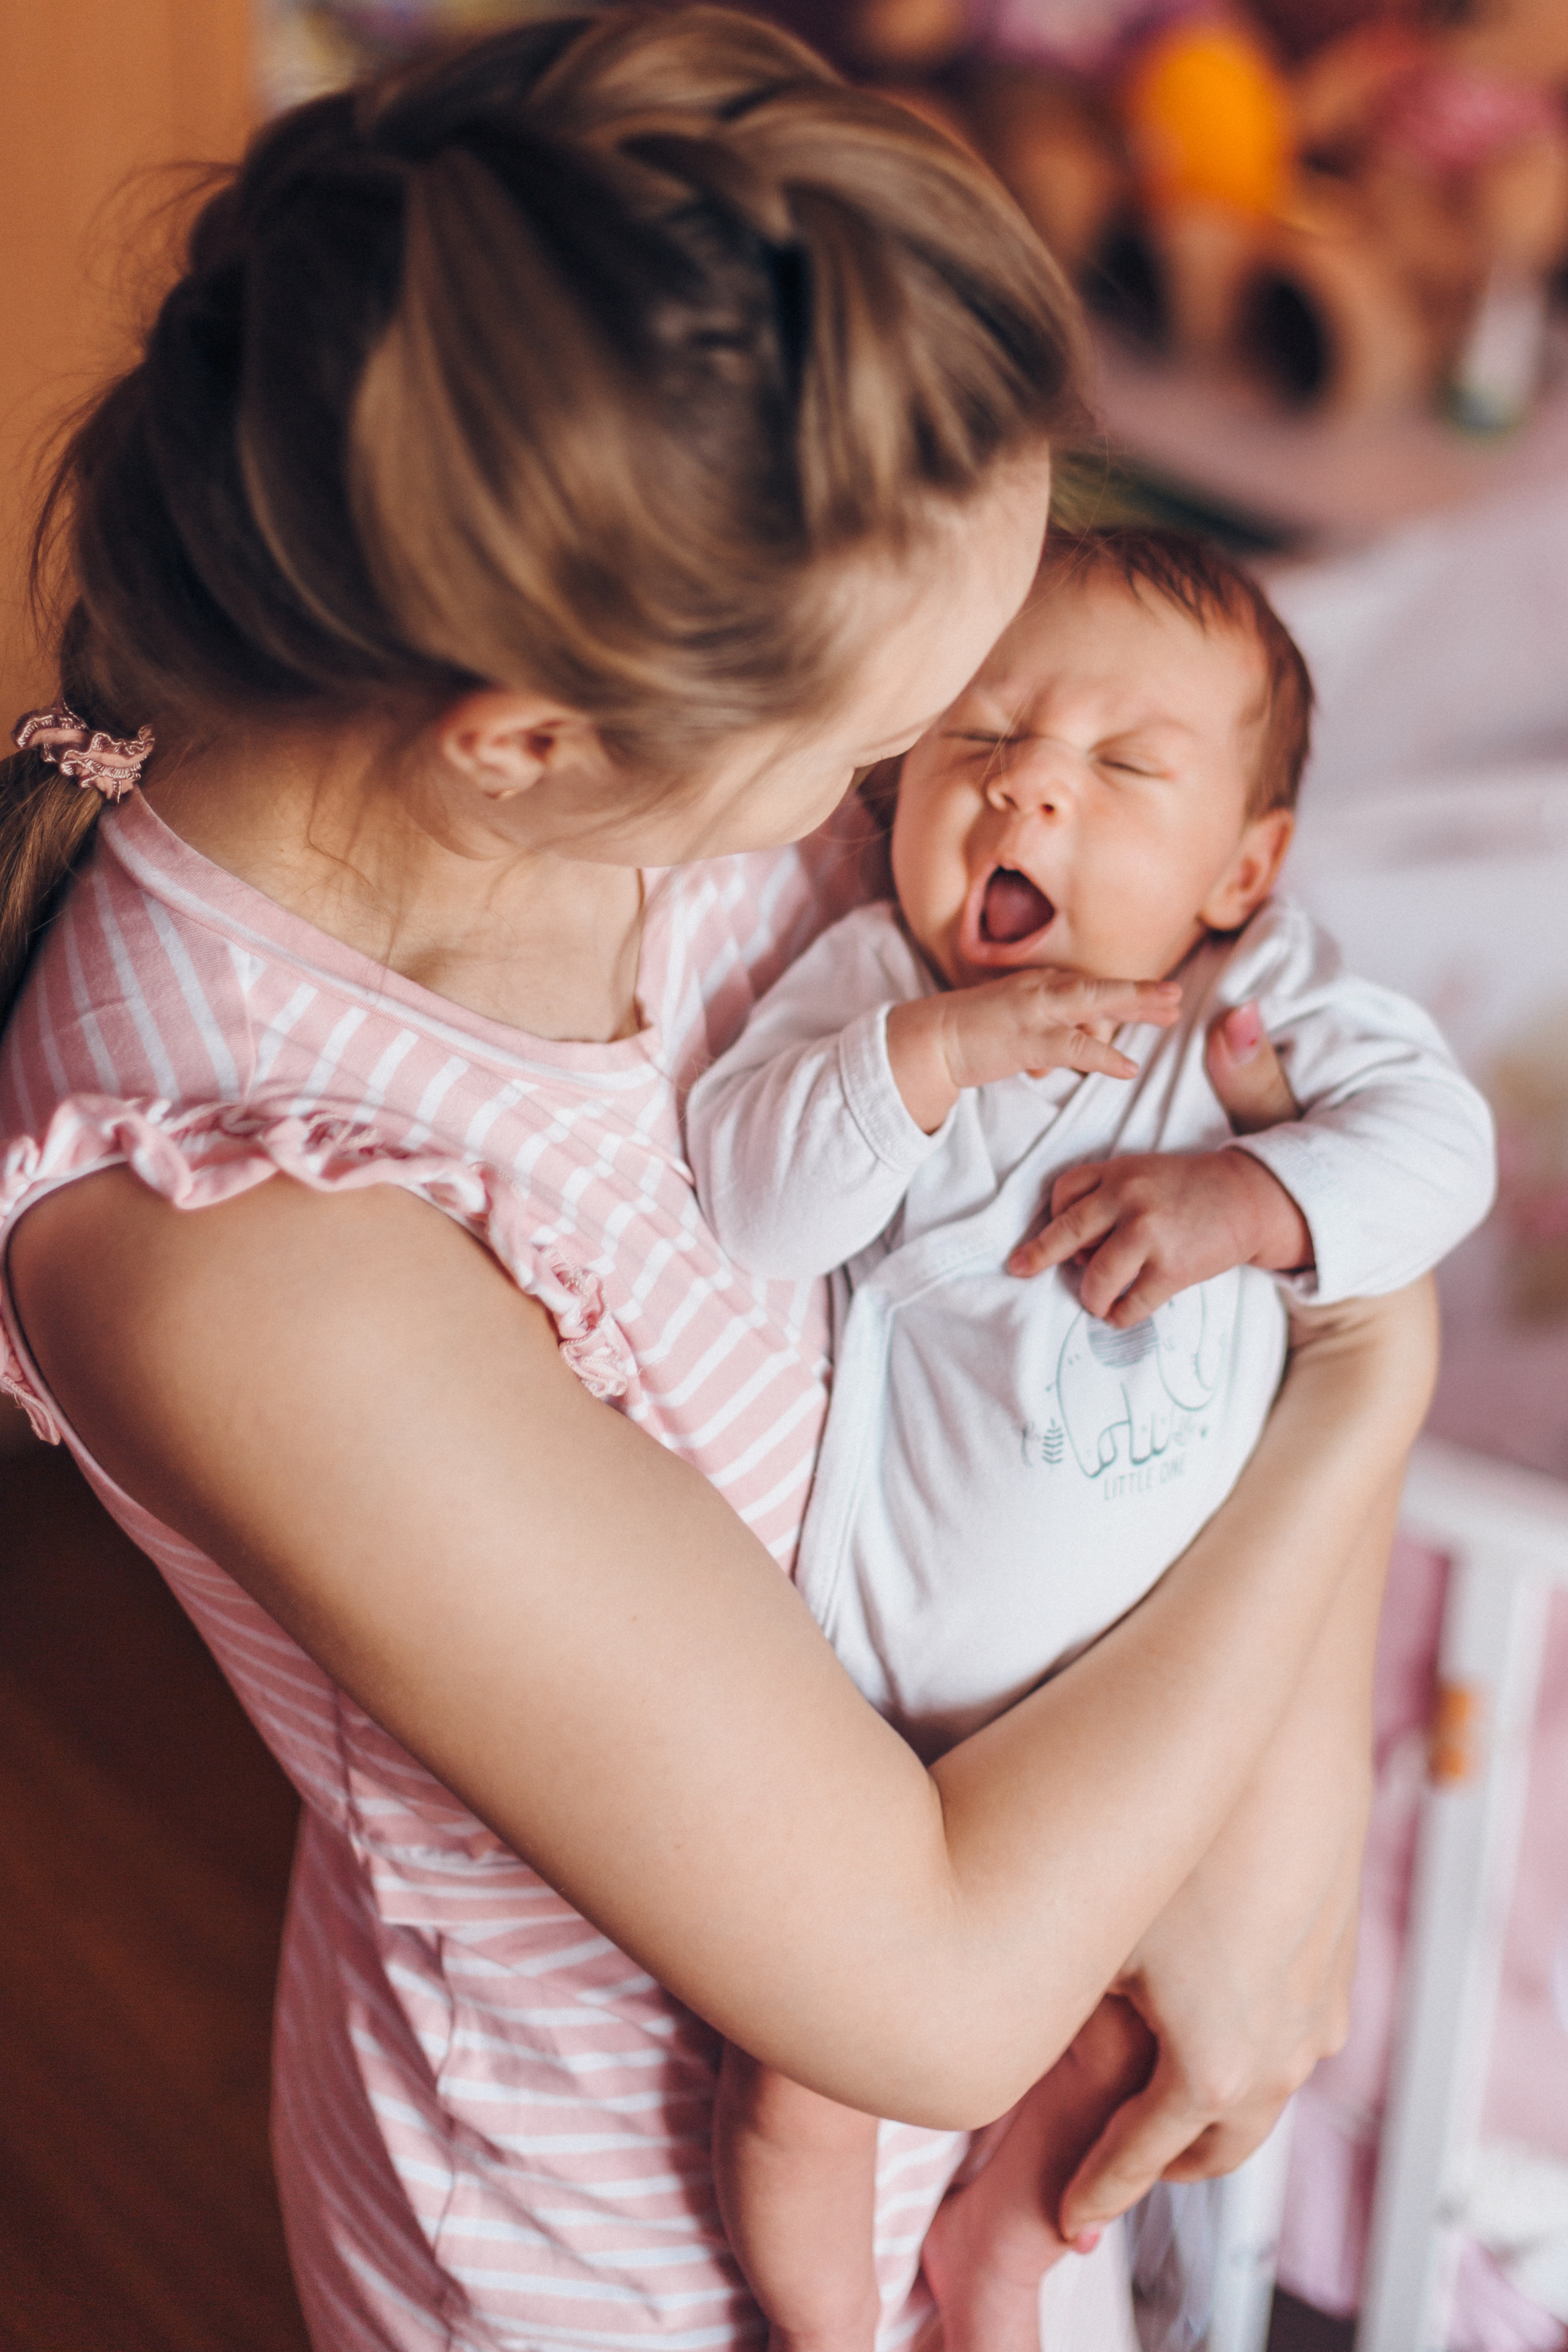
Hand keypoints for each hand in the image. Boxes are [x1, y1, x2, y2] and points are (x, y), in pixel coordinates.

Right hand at [886, 969, 1180, 1134]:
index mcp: (1041, 984)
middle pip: (1101, 988)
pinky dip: (1103, 1057)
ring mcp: (1035, 1011)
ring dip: (1133, 1006)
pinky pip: (1073, 1047)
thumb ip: (1044, 1039)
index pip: (1092, 987)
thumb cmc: (971, 1036)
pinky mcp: (1026, 1039)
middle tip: (1177, 995)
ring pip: (1093, 1003)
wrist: (929, 1040)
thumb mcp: (1015, 1030)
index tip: (1164, 996)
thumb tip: (1060, 1062)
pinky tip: (1129, 1068)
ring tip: (1169, 1013)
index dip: (1130, 992)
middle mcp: (1042, 989)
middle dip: (1142, 991)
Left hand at [1005, 999, 1313, 1316]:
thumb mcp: (1144, 1174)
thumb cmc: (1189, 1189)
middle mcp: (1128, 1199)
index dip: (1054, 1218)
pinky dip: (1121, 1315)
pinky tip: (1123, 1311)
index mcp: (1119, 1171)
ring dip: (1091, 1298)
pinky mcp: (1173, 1268)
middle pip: (1065, 1233)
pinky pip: (1131, 1304)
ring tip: (1098, 1301)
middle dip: (1037, 1256)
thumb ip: (1107, 1198)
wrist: (1249, 1197)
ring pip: (1095, 1279)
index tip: (1057, 1236)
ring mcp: (1149, 1234)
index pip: (1064, 1191)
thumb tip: (1073, 1252)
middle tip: (1020, 1268)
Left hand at [1056, 1465, 1405, 2239]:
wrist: (1267, 1704)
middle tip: (1106, 2165)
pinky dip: (1245, 2028)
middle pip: (1220, 2138)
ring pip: (1265, 2077)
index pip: (1147, 2158)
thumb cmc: (1143, 1801)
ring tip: (1154, 2086)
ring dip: (1211, 2093)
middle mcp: (1284, 2043)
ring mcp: (1320, 1985)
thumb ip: (1050, 2002)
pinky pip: (1289, 2011)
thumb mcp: (1081, 1925)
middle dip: (1161, 2159)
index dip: (1097, 2188)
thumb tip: (987, 2035)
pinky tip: (1206, 1994)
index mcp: (1219, 2063)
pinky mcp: (1331, 1924)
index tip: (1065, 2214)